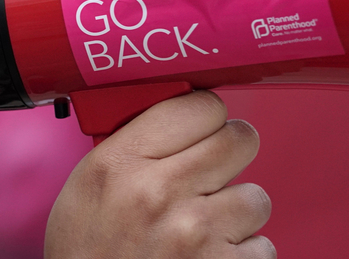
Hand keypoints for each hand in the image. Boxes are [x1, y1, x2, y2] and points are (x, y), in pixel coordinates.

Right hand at [45, 91, 273, 258]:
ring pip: (255, 196)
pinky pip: (262, 246)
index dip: (204, 117)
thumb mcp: (88, 182)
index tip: (198, 129)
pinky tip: (208, 255)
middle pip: (240, 139)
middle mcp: (160, 191)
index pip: (200, 105)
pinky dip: (240, 253)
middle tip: (211, 170)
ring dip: (235, 211)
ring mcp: (195, 233)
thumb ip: (134, 143)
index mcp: (122, 161)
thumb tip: (184, 115)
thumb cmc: (86, 248)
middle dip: (229, 153)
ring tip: (202, 225)